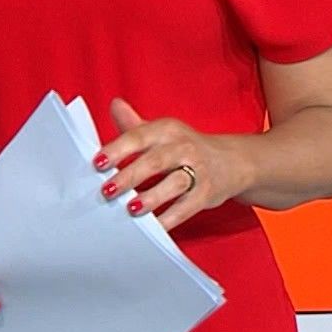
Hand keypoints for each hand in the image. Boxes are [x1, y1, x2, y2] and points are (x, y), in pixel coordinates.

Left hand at [94, 98, 252, 232]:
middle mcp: (183, 147)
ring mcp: (198, 171)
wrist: (233, 161)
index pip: (139, 136)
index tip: (98, 163)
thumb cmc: (185, 147)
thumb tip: (114, 104)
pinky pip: (187, 208)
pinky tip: (153, 227)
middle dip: (130, 176)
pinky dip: (169, 219)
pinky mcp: (207, 194)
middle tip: (107, 190)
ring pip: (174, 184)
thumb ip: (134, 124)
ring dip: (152, 198)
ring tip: (131, 208)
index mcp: (167, 129)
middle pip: (155, 161)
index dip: (117, 149)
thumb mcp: (162, 132)